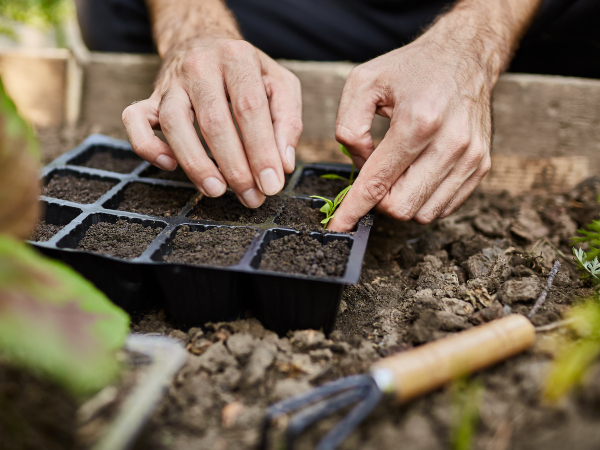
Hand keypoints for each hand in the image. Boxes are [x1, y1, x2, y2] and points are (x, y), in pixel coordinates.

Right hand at [122, 38, 301, 207]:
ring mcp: (171, 82)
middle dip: (235, 167)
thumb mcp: (280, 85)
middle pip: (214, 121)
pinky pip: (134, 120)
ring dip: (195, 163)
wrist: (203, 41)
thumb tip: (283, 164)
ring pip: (173, 123)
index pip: (249, 108)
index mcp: (237, 58)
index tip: (272, 184)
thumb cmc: (247, 72)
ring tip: (217, 190)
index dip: (261, 150)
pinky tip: (170, 166)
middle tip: (251, 197)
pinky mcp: (150, 97)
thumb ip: (288, 121)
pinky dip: (148, 147)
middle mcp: (201, 66)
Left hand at [328, 27, 495, 230]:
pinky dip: (423, 198)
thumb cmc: (412, 69)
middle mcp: (451, 143)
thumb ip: (348, 126)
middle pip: (401, 207)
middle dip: (378, 201)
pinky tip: (417, 173)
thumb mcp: (364, 82)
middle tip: (374, 177)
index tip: (338, 226)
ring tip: (398, 170)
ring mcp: (471, 157)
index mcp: (419, 120)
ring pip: (423, 213)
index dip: (354, 209)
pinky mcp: (482, 166)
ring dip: (402, 200)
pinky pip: (444, 207)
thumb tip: (359, 164)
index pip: (378, 182)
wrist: (465, 56)